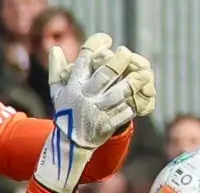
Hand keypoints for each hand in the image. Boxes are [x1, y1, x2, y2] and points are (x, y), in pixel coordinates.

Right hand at [35, 33, 148, 192]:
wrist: (69, 144)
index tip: (107, 40)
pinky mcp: (107, 125)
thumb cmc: (66, 112)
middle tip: (128, 53)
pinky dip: (133, 104)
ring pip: (119, 94)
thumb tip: (54, 48)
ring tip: (145, 74)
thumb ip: (56, 69)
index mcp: (74, 85)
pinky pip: (124, 112)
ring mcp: (97, 111)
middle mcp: (86, 97)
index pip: (85, 59)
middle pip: (106, 74)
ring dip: (133, 83)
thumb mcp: (57, 92)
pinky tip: (140, 96)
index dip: (96, 45)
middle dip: (119, 62)